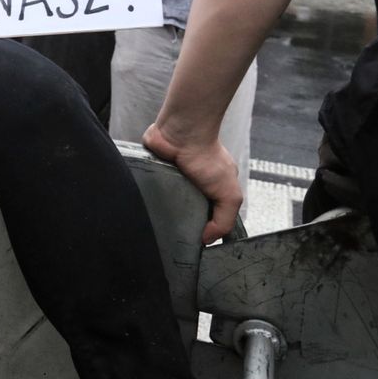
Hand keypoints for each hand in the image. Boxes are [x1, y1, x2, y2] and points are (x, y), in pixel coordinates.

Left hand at [142, 122, 242, 243]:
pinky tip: (148, 212)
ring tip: (158, 228)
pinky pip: (148, 195)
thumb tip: (207, 240)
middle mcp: (189, 188)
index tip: (195, 244)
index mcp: (209, 191)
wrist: (182, 134)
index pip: (206, 219)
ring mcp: (169, 183)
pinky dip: (148, 202)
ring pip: (164, 209)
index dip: (203, 232)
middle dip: (180, 227)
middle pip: (183, 216)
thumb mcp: (229, 194)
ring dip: (162, 217)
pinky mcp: (151, 176)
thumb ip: (224, 220)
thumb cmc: (207, 158)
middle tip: (174, 241)